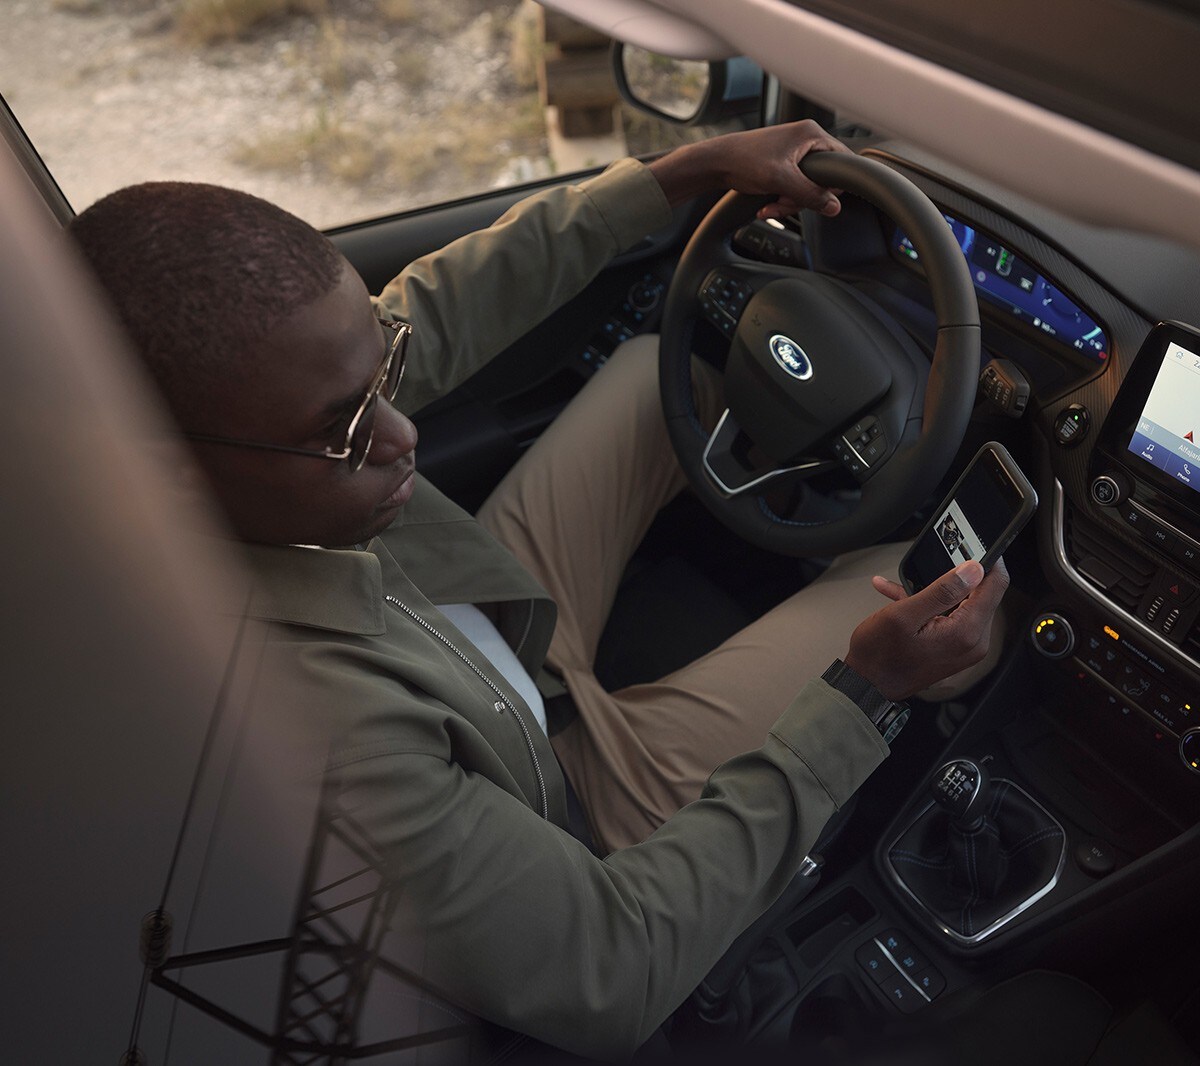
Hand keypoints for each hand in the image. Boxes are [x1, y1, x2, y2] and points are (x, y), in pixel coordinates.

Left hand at [647, 119, 851, 217]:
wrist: (716, 163)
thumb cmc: (744, 161)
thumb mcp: (781, 180)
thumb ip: (810, 195)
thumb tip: (834, 207)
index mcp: (811, 134)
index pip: (842, 161)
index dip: (832, 185)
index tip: (816, 199)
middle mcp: (806, 140)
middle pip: (823, 179)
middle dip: (802, 198)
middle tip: (784, 202)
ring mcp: (795, 153)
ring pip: (807, 187)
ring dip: (789, 203)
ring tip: (771, 205)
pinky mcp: (784, 165)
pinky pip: (794, 188)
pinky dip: (782, 200)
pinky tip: (767, 205)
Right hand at [843, 559, 1009, 700]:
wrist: (867, 686)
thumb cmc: (879, 656)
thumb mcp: (904, 614)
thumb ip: (942, 590)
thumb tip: (973, 570)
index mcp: (966, 632)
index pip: (995, 585)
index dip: (988, 561)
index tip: (973, 547)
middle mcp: (973, 642)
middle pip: (983, 594)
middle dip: (957, 577)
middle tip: (932, 565)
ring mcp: (966, 648)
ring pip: (966, 604)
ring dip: (940, 591)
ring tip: (906, 589)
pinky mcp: (956, 649)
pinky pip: (954, 617)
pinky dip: (933, 606)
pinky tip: (904, 599)